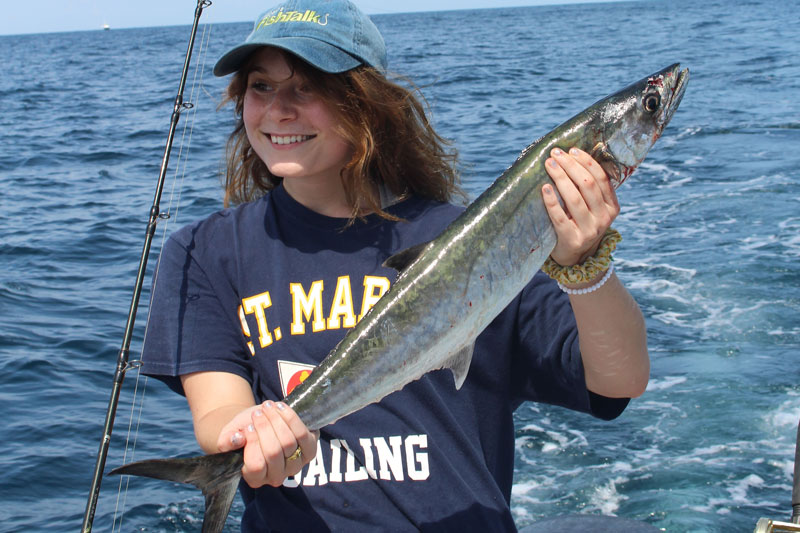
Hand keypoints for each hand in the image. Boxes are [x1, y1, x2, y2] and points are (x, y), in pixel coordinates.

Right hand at [217, 401, 317, 487]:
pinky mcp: (310, 452)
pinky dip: (291, 418)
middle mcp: (276, 476)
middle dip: (264, 427)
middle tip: (257, 413)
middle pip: (273, 452)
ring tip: (267, 407)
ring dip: (276, 420)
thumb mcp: (230, 434)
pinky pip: (303, 435)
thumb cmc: (243, 432)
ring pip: (288, 442)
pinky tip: (280, 408)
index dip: (252, 443)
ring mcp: (295, 466)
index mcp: (255, 478)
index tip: (248, 426)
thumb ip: (227, 440)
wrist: (263, 424)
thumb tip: (236, 439)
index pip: (255, 466)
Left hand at [542, 147, 619, 265]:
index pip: (601, 179)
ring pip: (574, 198)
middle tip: (555, 154)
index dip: (586, 162)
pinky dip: (551, 201)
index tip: (572, 150)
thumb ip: (589, 190)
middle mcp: (603, 218)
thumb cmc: (580, 224)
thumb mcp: (593, 209)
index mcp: (612, 207)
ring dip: (560, 178)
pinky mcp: (572, 239)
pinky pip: (560, 217)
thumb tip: (571, 157)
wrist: (575, 257)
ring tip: (549, 165)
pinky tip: (545, 188)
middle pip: (587, 185)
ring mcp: (589, 230)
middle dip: (570, 166)